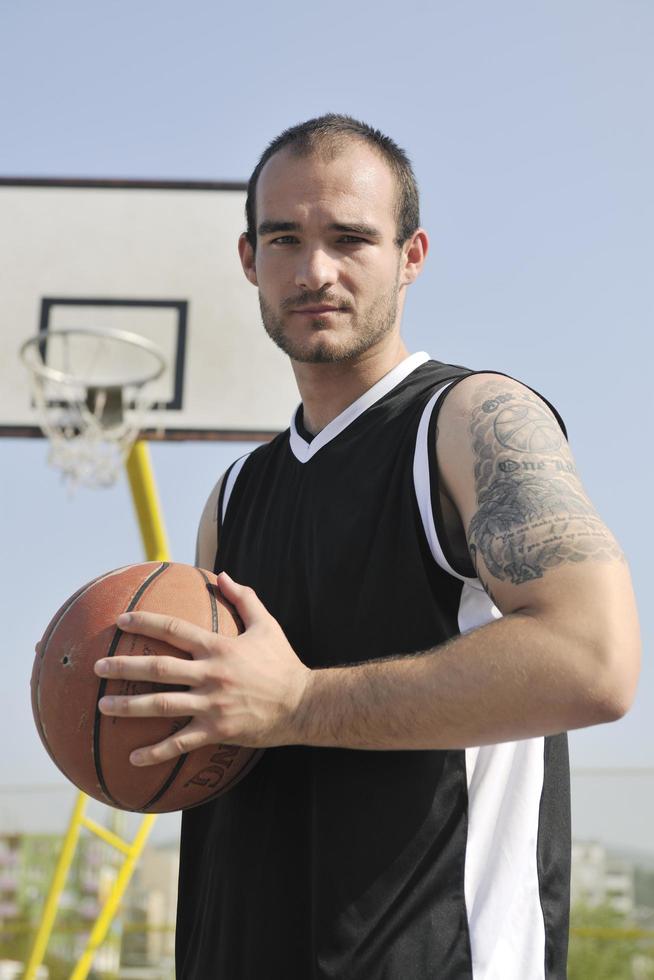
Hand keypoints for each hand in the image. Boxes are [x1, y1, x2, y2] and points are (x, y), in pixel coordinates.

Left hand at [94, 572, 310, 765]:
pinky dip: (156, 752)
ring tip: (103, 706)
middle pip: (158, 668)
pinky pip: (181, 743)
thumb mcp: (267, 625)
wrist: (303, 703)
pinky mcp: (217, 730)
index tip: (121, 620)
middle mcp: (211, 674)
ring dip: (129, 706)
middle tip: (97, 667)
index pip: (174, 629)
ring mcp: (212, 704)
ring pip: (162, 705)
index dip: (145, 622)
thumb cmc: (283, 662)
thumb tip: (222, 575)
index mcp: (219, 648)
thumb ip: (244, 598)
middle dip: (124, 666)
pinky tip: (133, 757)